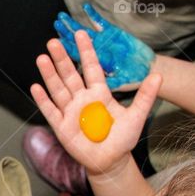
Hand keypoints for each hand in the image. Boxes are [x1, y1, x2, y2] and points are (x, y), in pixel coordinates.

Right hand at [31, 30, 161, 177]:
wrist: (111, 161)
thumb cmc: (122, 139)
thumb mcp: (136, 116)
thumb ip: (145, 96)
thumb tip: (158, 76)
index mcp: (99, 93)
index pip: (91, 68)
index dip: (87, 52)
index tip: (81, 34)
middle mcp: (82, 99)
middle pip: (70, 75)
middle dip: (62, 59)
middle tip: (54, 41)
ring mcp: (70, 112)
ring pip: (58, 89)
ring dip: (50, 74)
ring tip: (42, 58)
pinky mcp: (61, 126)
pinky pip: (50, 111)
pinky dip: (43, 100)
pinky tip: (36, 87)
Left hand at [54, 5, 155, 91]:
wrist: (147, 68)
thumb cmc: (133, 78)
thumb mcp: (124, 82)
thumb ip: (115, 81)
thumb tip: (105, 83)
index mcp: (94, 65)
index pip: (77, 57)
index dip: (67, 49)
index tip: (57, 42)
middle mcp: (95, 52)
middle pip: (76, 43)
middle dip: (66, 33)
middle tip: (56, 24)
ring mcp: (102, 41)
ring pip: (85, 32)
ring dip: (73, 24)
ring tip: (61, 16)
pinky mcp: (112, 32)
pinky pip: (100, 23)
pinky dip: (94, 16)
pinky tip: (86, 8)